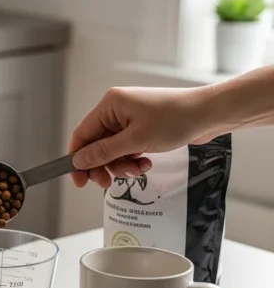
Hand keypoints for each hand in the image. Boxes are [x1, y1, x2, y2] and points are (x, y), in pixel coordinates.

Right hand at [68, 86, 213, 187]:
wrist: (209, 114)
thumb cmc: (176, 119)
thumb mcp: (136, 140)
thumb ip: (104, 152)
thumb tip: (78, 161)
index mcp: (110, 105)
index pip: (82, 135)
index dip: (78, 159)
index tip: (79, 181)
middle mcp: (116, 110)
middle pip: (96, 145)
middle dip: (103, 166)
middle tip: (108, 182)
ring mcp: (129, 119)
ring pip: (112, 151)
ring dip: (121, 165)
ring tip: (138, 170)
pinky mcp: (141, 128)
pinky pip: (126, 149)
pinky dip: (133, 160)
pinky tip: (146, 163)